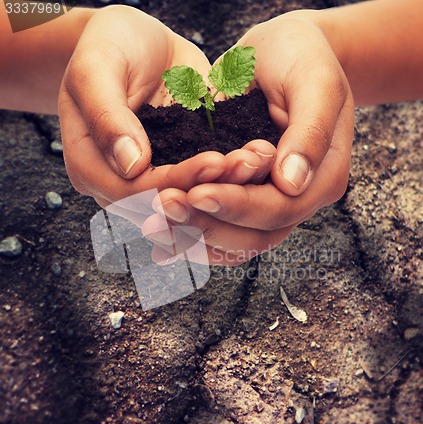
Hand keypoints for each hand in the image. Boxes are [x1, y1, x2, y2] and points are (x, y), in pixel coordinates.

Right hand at [59, 6, 272, 207]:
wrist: (135, 42)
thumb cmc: (109, 46)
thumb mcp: (98, 68)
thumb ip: (107, 116)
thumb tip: (131, 165)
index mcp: (89, 167)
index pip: (132, 192)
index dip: (174, 182)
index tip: (213, 161)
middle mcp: (120, 183)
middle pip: (164, 204)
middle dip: (208, 188)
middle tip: (248, 164)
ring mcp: (151, 180)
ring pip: (188, 200)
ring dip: (225, 187)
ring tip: (257, 161)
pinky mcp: (177, 169)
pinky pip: (202, 182)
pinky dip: (229, 176)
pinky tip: (254, 160)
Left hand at [146, 12, 354, 264]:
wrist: (285, 53)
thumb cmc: (302, 58)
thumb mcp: (315, 81)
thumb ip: (310, 131)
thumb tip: (292, 182)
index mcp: (323, 178)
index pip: (279, 208)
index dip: (238, 206)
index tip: (197, 194)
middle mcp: (297, 199)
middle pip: (254, 236)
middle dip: (207, 224)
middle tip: (165, 205)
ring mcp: (270, 202)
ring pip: (233, 241)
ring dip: (193, 235)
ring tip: (153, 222)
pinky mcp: (245, 197)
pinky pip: (220, 228)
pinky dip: (191, 234)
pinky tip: (159, 232)